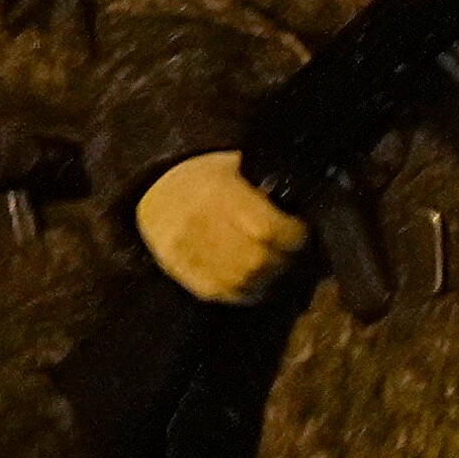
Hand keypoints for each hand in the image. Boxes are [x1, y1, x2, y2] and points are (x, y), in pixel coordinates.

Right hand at [135, 151, 308, 306]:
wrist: (156, 188)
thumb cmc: (206, 175)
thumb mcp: (236, 165)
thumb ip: (265, 184)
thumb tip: (300, 204)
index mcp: (218, 192)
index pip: (267, 229)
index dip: (292, 236)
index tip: (302, 232)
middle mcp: (200, 223)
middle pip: (255, 260)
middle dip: (282, 261)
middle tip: (293, 255)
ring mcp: (186, 250)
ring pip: (238, 280)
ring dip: (266, 280)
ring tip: (278, 269)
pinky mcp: (177, 268)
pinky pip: (216, 291)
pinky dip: (243, 293)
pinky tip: (256, 284)